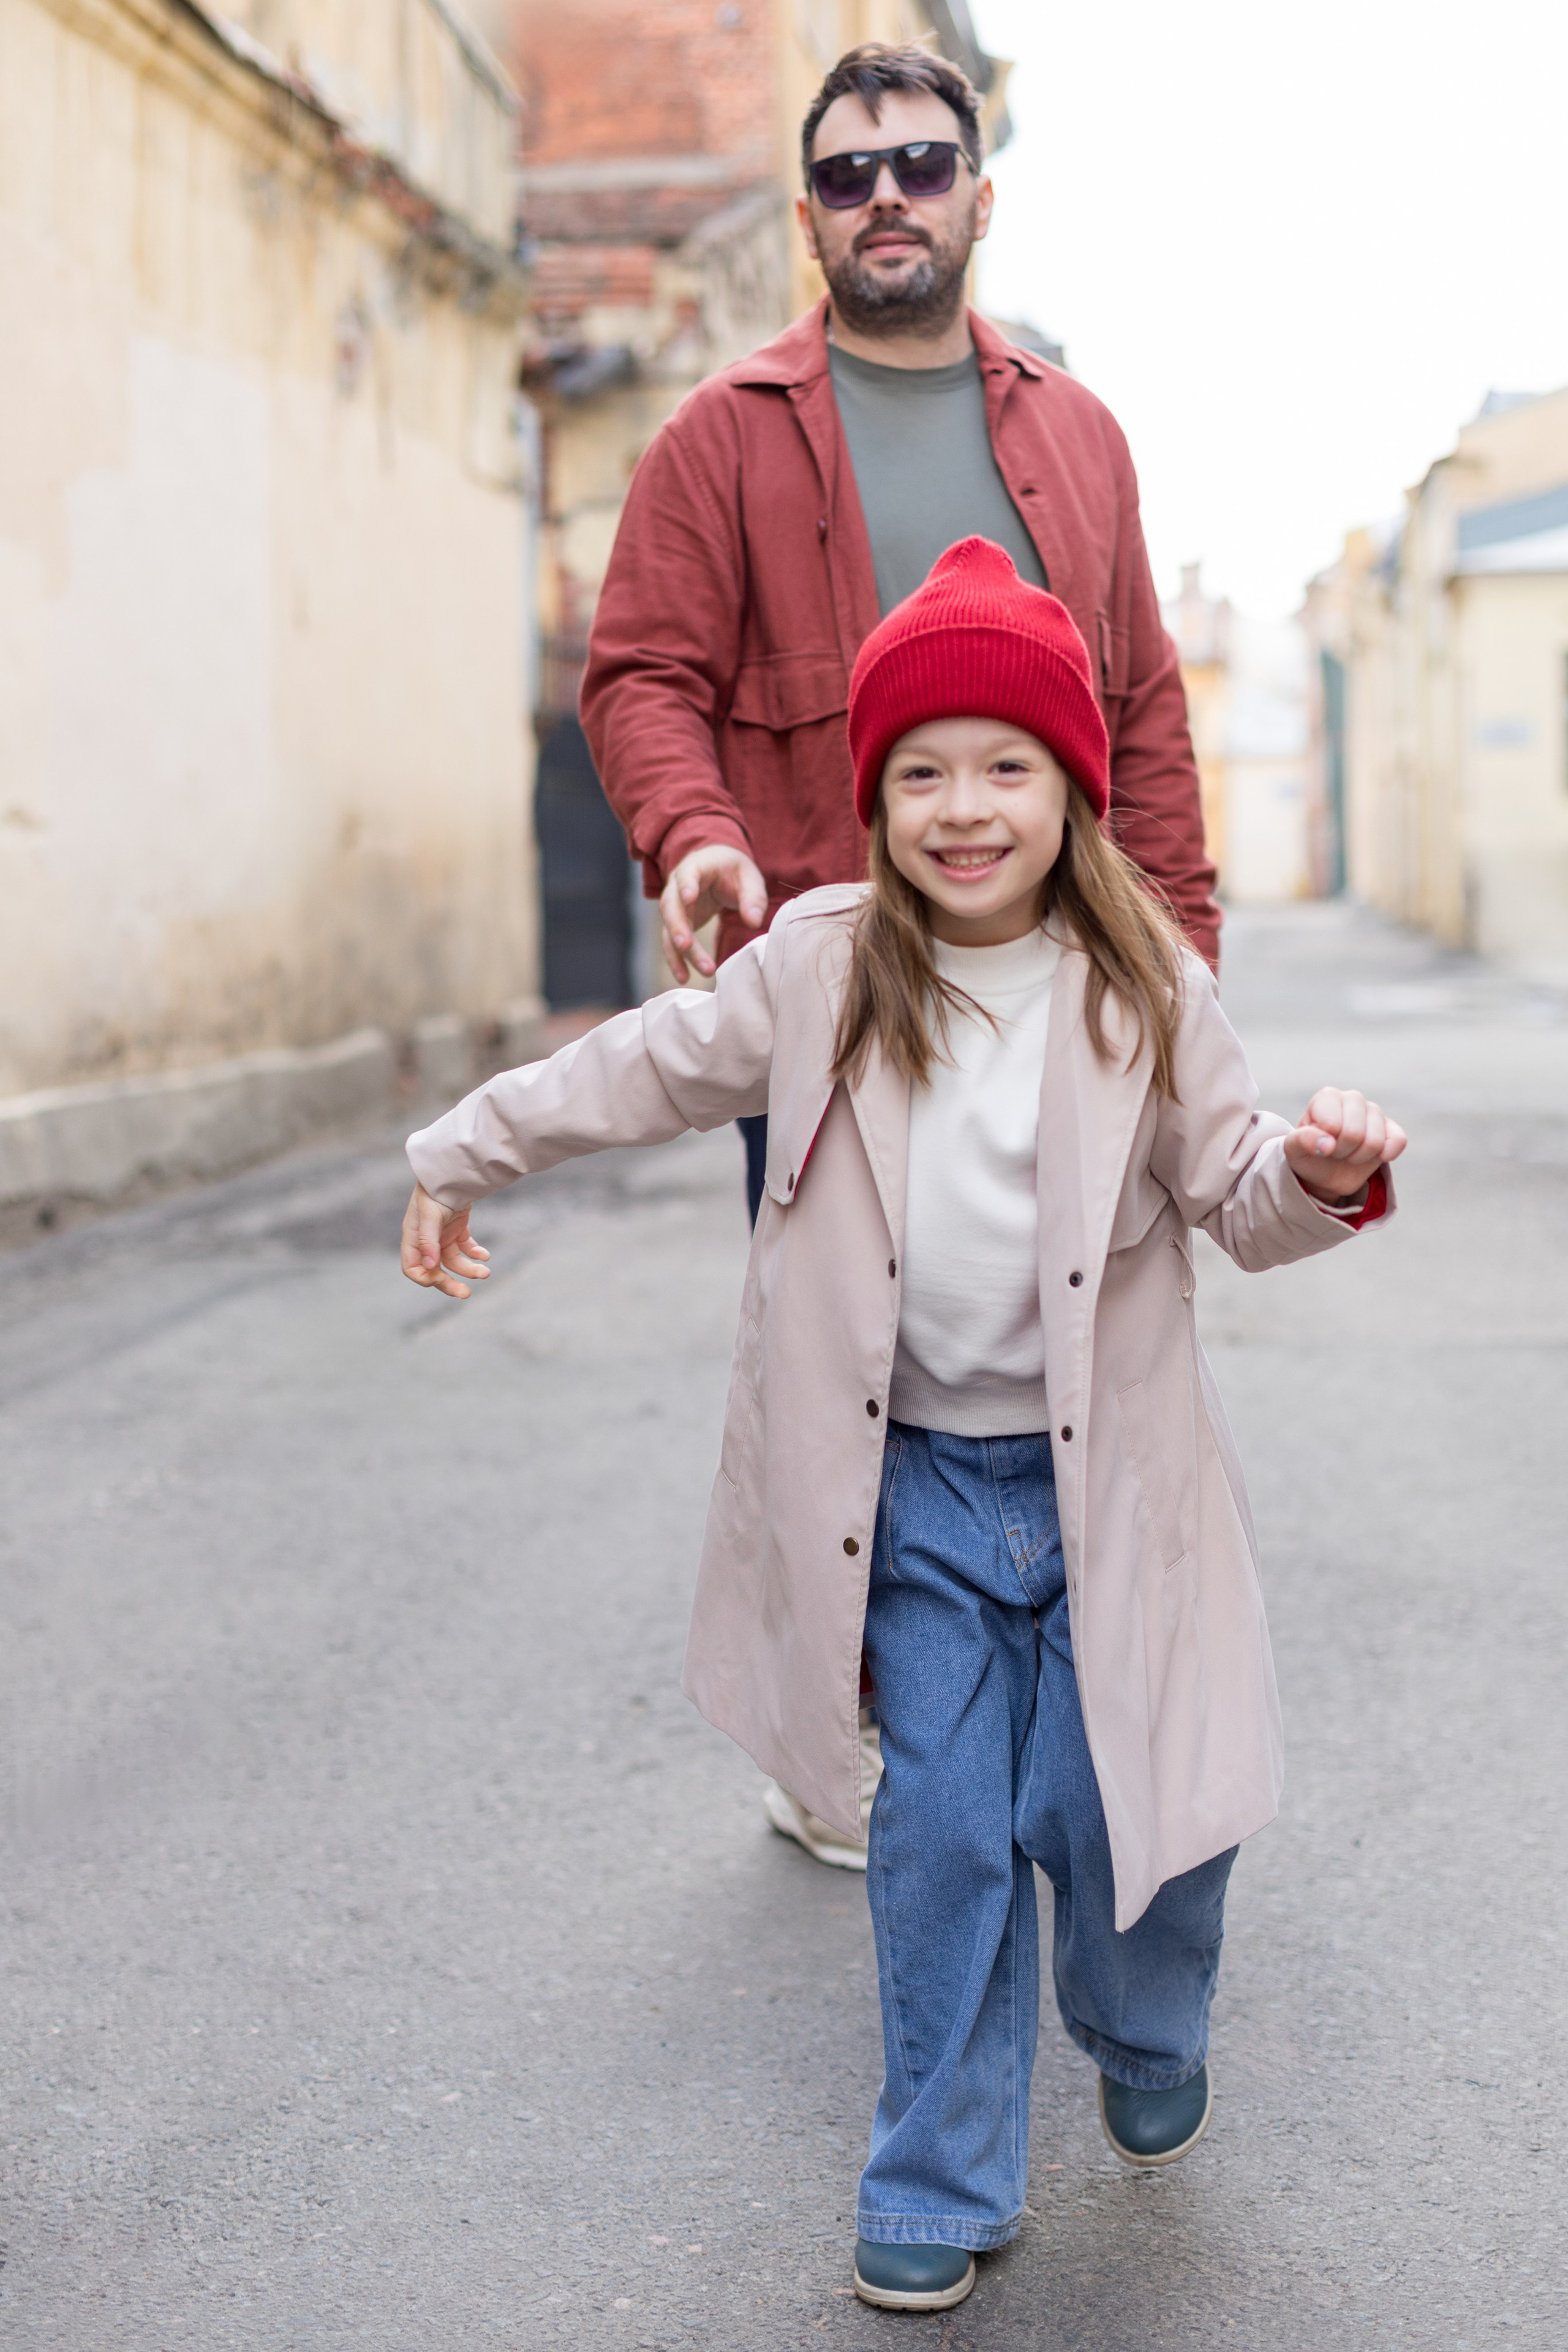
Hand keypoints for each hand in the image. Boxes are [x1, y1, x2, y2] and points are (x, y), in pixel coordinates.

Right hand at [400, 1183, 489, 1298]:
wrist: (454, 1170)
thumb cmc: (436, 1191)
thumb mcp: (429, 1215)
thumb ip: (428, 1241)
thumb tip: (430, 1266)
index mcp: (413, 1237)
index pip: (413, 1268)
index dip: (425, 1278)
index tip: (441, 1279)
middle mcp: (426, 1240)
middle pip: (435, 1269)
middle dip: (449, 1283)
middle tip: (465, 1293)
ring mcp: (442, 1234)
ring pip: (454, 1261)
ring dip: (469, 1269)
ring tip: (486, 1272)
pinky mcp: (457, 1228)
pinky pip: (465, 1247)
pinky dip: (475, 1253)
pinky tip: (484, 1255)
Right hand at [659, 844, 766, 982]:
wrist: (717, 868)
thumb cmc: (733, 870)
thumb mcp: (749, 876)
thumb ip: (753, 896)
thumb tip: (754, 921)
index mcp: (696, 866)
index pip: (687, 874)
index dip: (686, 885)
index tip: (689, 897)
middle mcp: (677, 886)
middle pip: (671, 907)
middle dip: (677, 927)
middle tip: (685, 945)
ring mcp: (674, 906)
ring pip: (670, 929)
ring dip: (680, 951)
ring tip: (702, 969)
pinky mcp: (677, 923)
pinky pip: (672, 943)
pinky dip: (677, 960)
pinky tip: (684, 977)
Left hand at [1283, 1088, 1406, 1203]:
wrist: (1325, 1173)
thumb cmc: (1308, 1155)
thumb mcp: (1293, 1150)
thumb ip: (1301, 1141)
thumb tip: (1327, 1144)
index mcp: (1327, 1097)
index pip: (1332, 1125)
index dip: (1324, 1143)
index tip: (1317, 1144)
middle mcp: (1352, 1098)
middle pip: (1354, 1134)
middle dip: (1341, 1152)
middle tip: (1333, 1151)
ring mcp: (1374, 1112)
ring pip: (1375, 1142)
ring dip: (1358, 1157)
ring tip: (1347, 1153)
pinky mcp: (1392, 1129)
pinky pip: (1399, 1141)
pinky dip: (1386, 1155)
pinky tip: (1373, 1156)